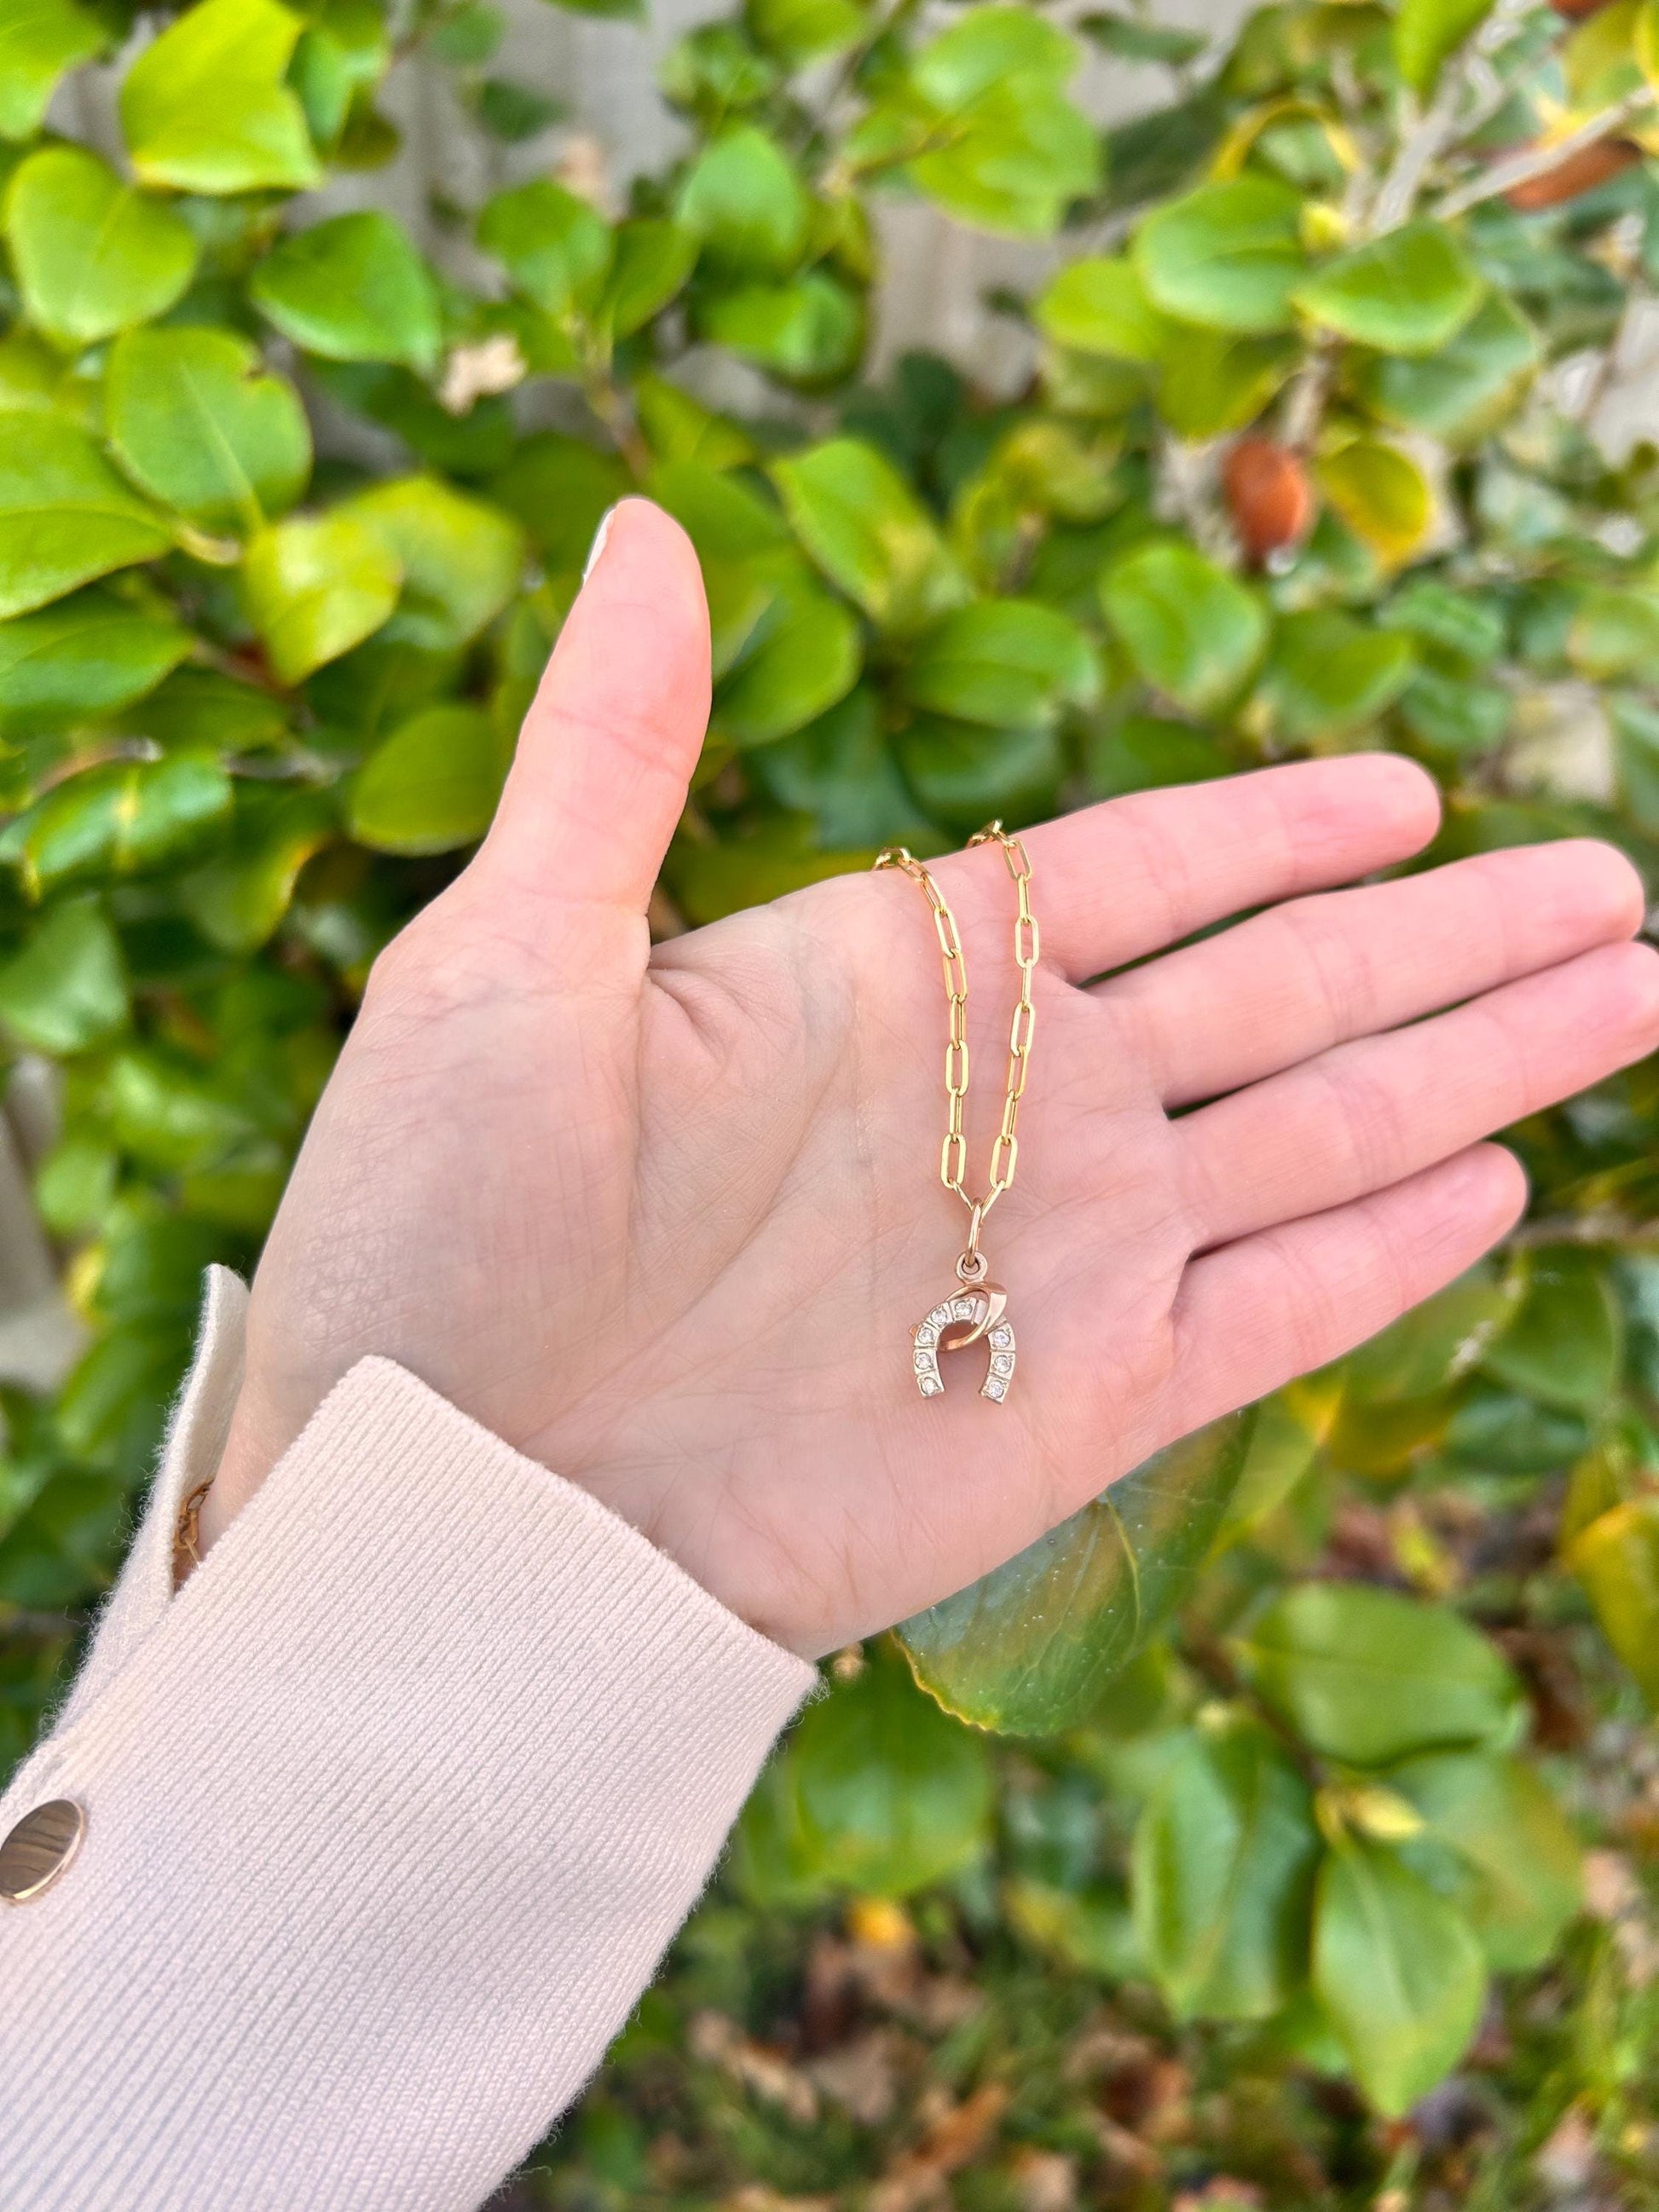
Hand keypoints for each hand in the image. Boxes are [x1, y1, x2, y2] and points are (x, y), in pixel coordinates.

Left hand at [202, 501, 1658, 1654]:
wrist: (451, 1505)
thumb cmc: (434, 1232)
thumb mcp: (505, 956)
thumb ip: (615, 751)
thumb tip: (638, 527)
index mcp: (889, 987)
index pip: (1138, 875)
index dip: (1279, 829)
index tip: (1408, 788)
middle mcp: (1002, 1114)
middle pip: (1281, 993)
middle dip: (1450, 938)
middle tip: (1608, 880)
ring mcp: (1057, 1264)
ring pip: (1320, 1134)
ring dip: (1476, 1061)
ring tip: (1621, 982)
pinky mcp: (1081, 1412)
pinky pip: (1275, 1315)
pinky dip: (1388, 1257)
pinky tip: (1497, 1183)